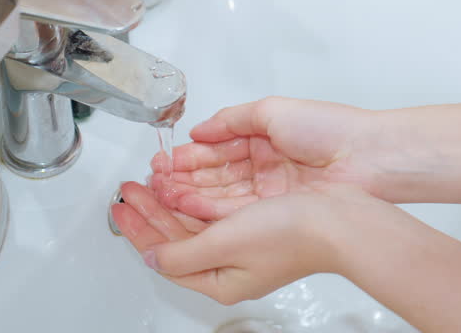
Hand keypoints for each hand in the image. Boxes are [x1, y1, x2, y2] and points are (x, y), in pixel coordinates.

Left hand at [111, 180, 397, 304]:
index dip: (138, 229)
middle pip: (176, 238)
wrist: (340, 220)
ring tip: (150, 180)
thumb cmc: (291, 235)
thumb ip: (182, 253)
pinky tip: (185, 183)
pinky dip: (195, 197)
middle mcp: (229, 266)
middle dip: (150, 210)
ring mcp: (244, 246)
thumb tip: (152, 258)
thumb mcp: (224, 244)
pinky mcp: (257, 226)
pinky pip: (213, 213)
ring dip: (170, 200)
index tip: (119, 207)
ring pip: (193, 223)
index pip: (164, 255)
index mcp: (219, 279)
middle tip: (128, 188)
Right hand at [150, 97, 388, 219]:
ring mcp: (268, 192)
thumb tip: (199, 129)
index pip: (216, 149)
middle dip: (181, 178)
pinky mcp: (274, 212)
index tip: (163, 160)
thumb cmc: (328, 129)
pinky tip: (184, 204)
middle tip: (153, 181)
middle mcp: (263, 166)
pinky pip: (234, 212)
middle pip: (214, 175)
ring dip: (188, 194)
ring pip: (219, 196)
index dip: (188, 155)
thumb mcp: (271, 110)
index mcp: (263, 138)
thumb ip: (231, 119)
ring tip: (160, 193)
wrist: (365, 159)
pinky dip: (208, 209)